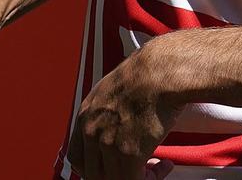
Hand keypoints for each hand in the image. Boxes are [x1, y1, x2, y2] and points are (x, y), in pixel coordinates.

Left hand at [65, 44, 179, 178]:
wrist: (161, 72)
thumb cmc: (146, 74)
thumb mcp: (114, 88)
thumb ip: (107, 111)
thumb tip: (118, 125)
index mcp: (85, 115)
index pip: (77, 157)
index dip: (95, 166)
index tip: (111, 166)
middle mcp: (91, 132)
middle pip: (93, 173)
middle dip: (115, 175)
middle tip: (137, 170)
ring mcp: (108, 144)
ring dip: (139, 177)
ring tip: (156, 168)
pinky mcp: (128, 154)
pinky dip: (152, 178)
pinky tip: (165, 165)